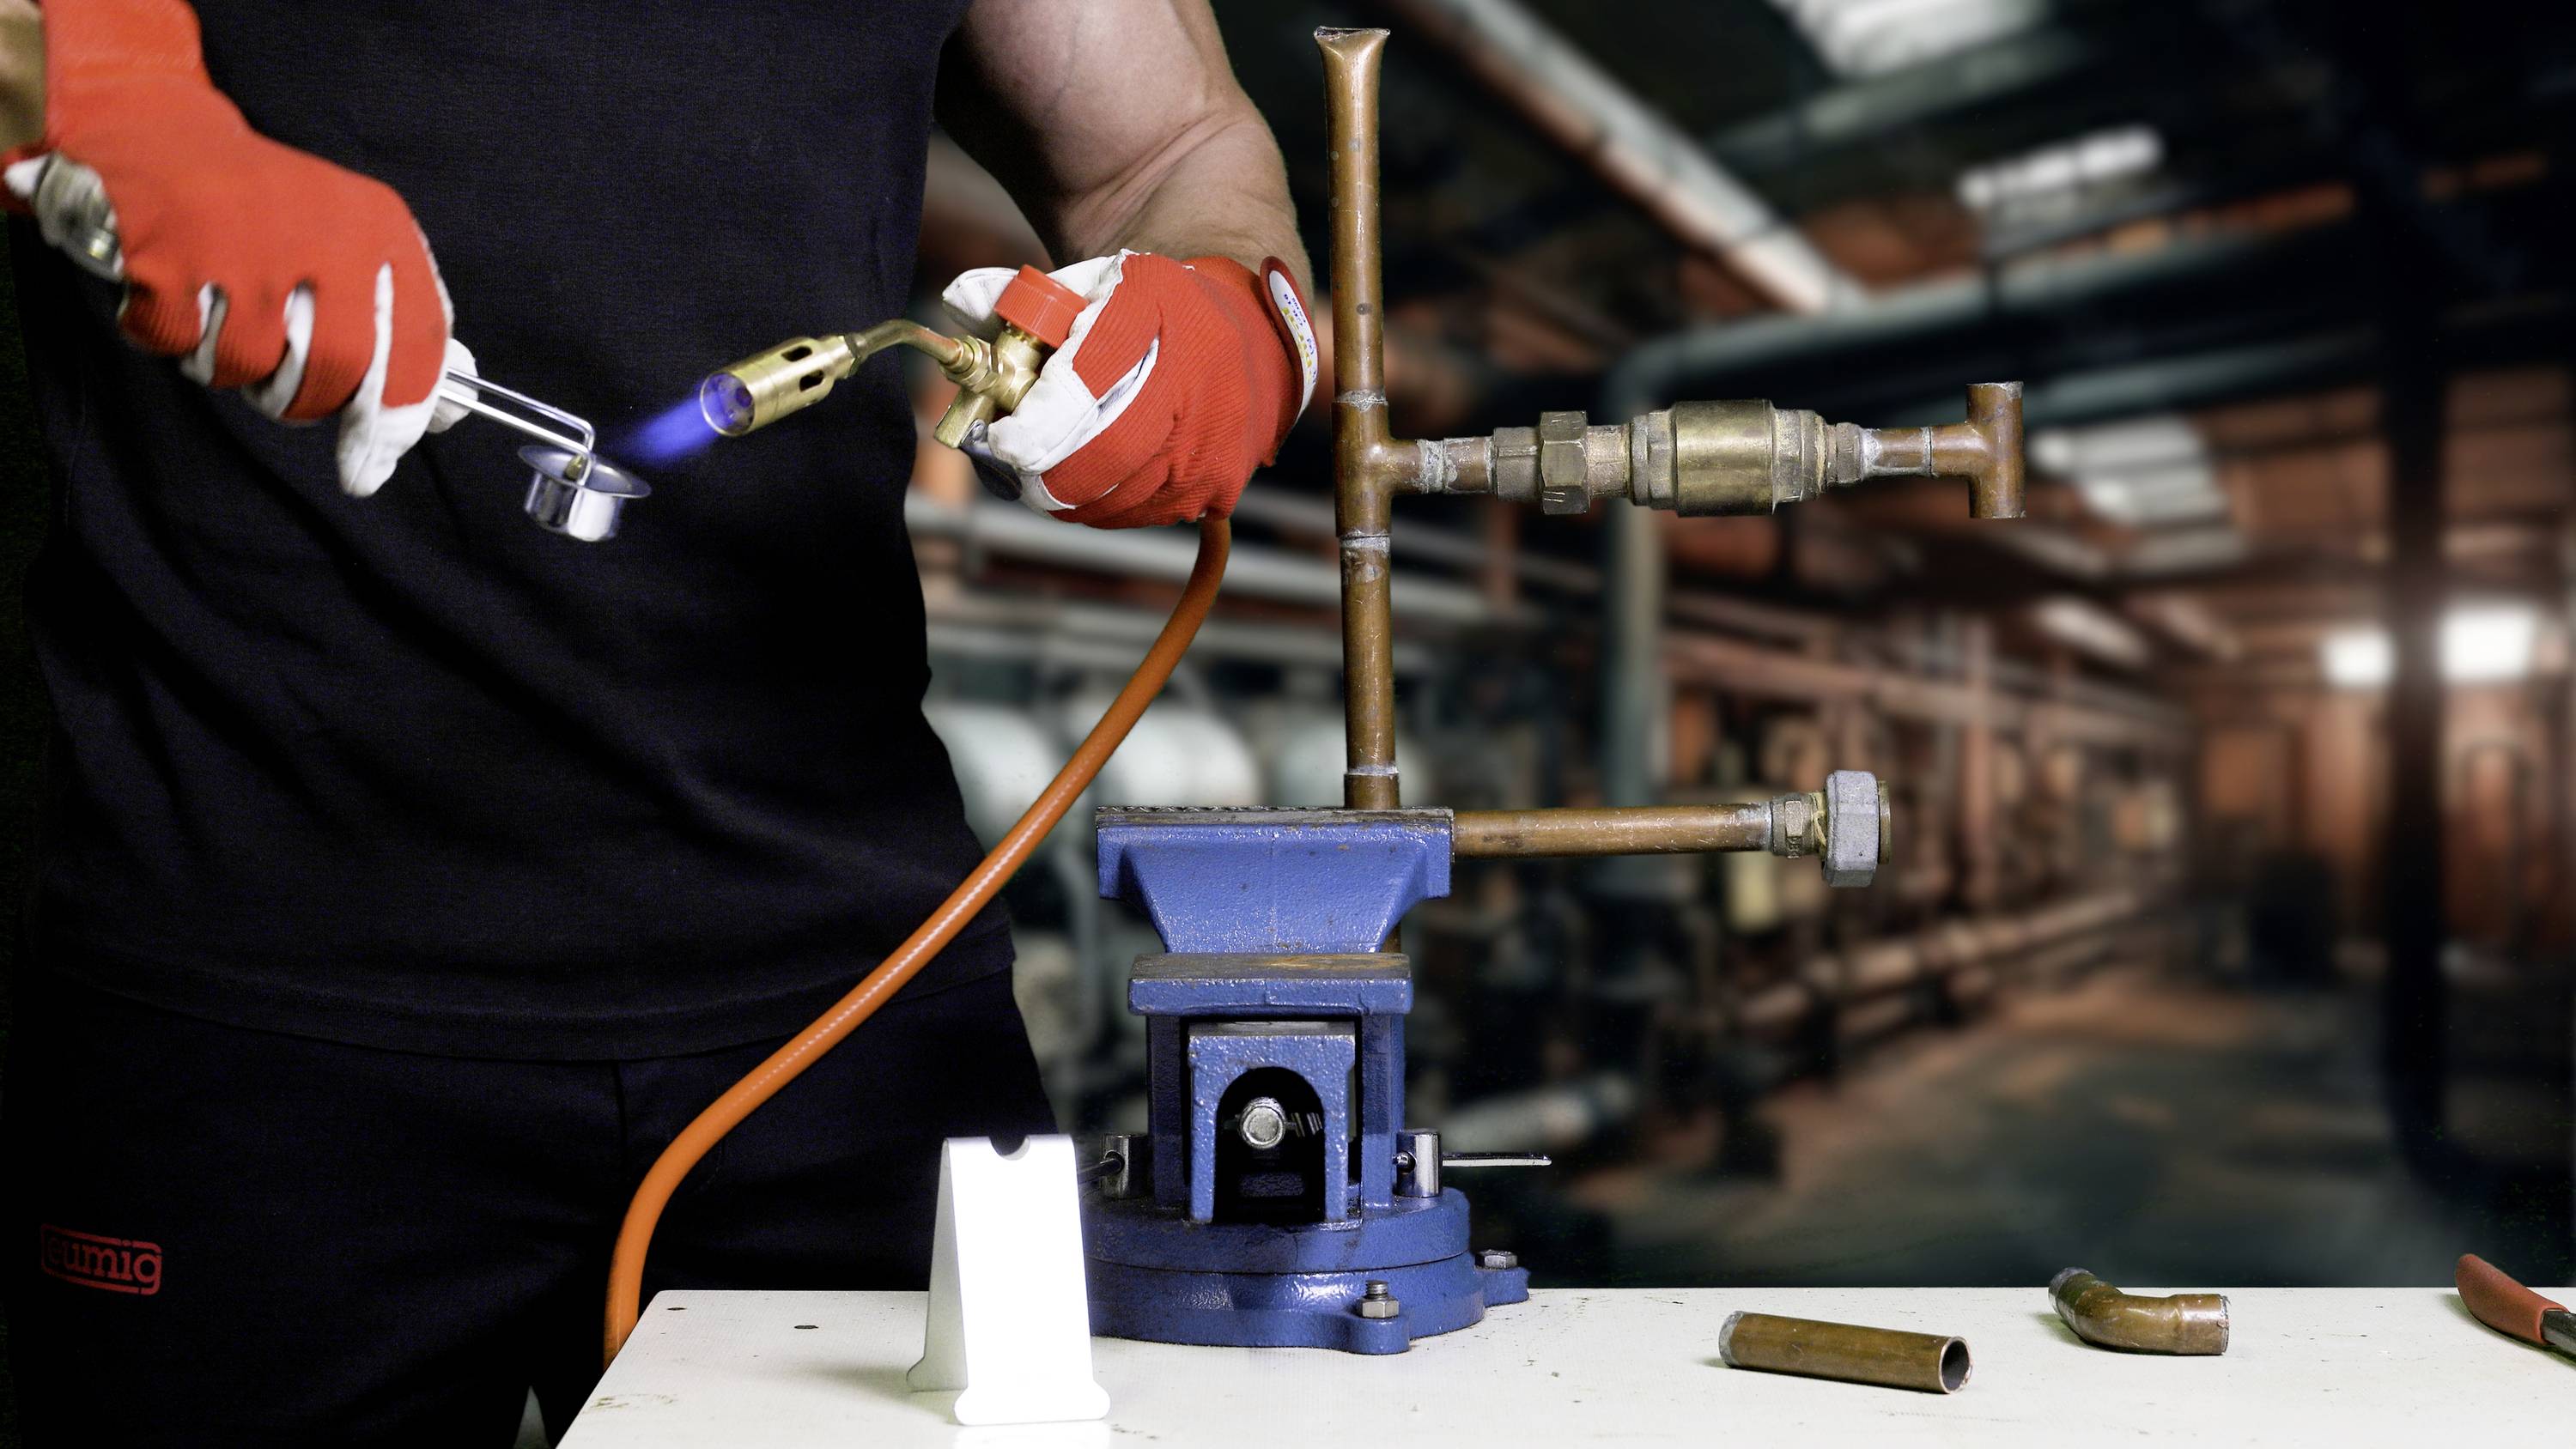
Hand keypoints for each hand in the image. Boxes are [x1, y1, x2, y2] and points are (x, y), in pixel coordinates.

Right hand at [2, 0, 468, 496]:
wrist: (164, 135)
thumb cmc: (271, 213)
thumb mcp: (354, 244)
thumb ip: (403, 327)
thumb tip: (446, 414)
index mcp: (378, 228)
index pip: (418, 341)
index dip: (401, 412)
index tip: (376, 461)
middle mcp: (322, 232)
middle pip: (339, 368)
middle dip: (311, 403)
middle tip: (289, 401)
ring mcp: (244, 243)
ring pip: (251, 367)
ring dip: (234, 369)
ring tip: (228, 323)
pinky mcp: (170, 254)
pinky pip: (180, 345)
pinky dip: (174, 339)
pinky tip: (180, 298)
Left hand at [942, 250, 1315, 528]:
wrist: (1251, 334)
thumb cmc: (1157, 308)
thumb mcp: (1097, 282)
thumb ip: (1022, 297)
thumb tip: (957, 302)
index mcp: (1158, 312)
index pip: (1084, 386)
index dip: (1034, 426)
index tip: (1002, 441)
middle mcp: (1195, 385)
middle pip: (1098, 461)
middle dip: (1043, 474)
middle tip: (1017, 466)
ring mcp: (1210, 446)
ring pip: (1112, 500)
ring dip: (1068, 492)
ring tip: (1052, 465)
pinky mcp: (1217, 489)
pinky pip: (1138, 513)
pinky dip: (1104, 503)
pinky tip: (1095, 474)